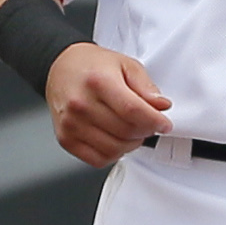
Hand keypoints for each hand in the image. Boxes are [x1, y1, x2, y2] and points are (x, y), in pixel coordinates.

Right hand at [41, 44, 172, 166]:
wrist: (61, 68)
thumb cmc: (92, 66)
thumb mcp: (126, 65)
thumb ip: (146, 87)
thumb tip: (161, 106)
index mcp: (98, 82)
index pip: (133, 111)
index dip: (155, 121)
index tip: (164, 124)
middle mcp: (80, 104)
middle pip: (126, 132)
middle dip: (145, 131)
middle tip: (148, 124)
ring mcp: (71, 124)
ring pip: (115, 149)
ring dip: (131, 144)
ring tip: (132, 130)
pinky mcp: (66, 139)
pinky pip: (98, 159)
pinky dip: (114, 154)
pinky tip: (116, 139)